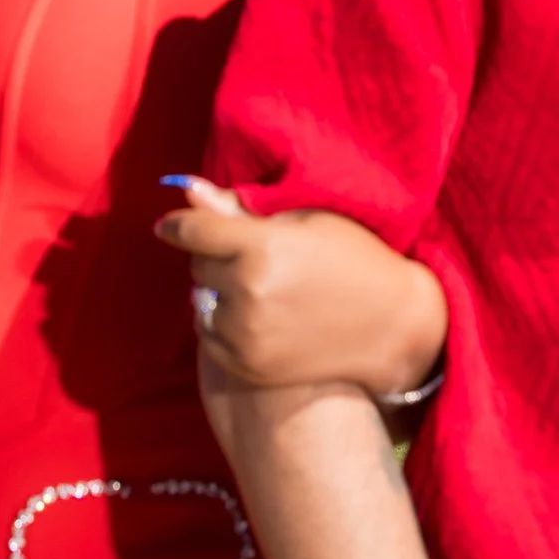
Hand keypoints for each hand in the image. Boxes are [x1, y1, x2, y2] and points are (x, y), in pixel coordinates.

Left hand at [157, 179, 446, 399]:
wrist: (391, 326)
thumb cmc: (353, 259)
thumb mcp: (306, 220)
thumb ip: (242, 208)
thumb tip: (188, 193)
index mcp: (261, 246)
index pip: (194, 231)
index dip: (178, 224)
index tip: (168, 224)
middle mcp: (248, 291)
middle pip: (198, 264)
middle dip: (215, 256)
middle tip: (250, 256)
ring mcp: (246, 333)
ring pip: (200, 300)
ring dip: (218, 291)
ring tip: (259, 287)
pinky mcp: (248, 365)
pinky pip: (209, 336)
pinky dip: (223, 324)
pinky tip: (259, 316)